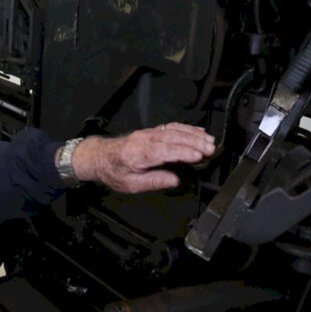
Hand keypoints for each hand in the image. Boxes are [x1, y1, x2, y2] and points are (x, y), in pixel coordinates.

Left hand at [71, 123, 214, 193]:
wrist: (99, 157)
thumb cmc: (114, 171)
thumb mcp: (131, 184)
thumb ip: (154, 181)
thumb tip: (175, 180)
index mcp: (139, 153)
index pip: (166, 151)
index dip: (184, 152)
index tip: (199, 156)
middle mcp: (145, 139)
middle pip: (174, 137)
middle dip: (195, 141)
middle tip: (211, 148)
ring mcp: (148, 133)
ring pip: (174, 130)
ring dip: (194, 134)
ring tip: (210, 140)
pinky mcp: (151, 131)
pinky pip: (171, 127)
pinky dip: (187, 128)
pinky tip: (198, 131)